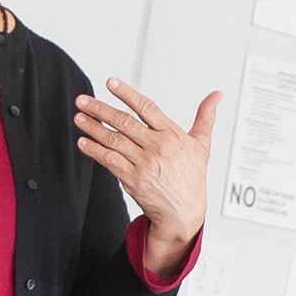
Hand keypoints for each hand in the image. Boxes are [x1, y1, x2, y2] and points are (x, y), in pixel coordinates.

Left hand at [74, 81, 218, 262]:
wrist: (184, 212)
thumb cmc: (192, 177)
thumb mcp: (202, 146)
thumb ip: (205, 118)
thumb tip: (217, 95)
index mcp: (172, 135)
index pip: (146, 108)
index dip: (127, 94)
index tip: (110, 83)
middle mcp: (157, 148)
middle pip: (124, 123)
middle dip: (100, 109)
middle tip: (82, 100)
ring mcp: (144, 164)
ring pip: (114, 141)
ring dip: (93, 128)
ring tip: (79, 117)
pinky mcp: (133, 180)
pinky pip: (110, 161)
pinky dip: (95, 151)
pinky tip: (83, 142)